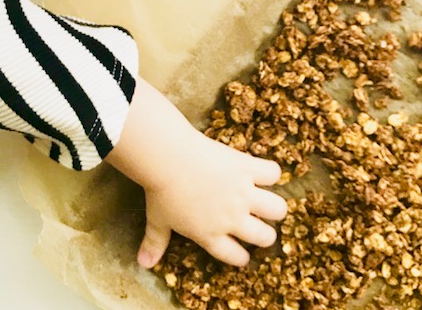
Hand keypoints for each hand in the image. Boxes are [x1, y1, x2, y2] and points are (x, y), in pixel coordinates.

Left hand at [105, 78, 285, 268]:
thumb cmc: (160, 190)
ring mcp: (243, 193)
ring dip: (274, 207)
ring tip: (267, 201)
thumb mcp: (157, 219)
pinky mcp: (247, 168)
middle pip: (264, 237)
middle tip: (258, 223)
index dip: (241, 256)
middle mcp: (232, 218)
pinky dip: (271, 171)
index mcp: (210, 235)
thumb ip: (155, 242)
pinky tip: (262, 171)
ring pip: (277, 209)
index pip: (235, 255)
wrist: (169, 157)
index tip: (244, 253)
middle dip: (265, 234)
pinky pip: (273, 173)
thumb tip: (144, 263)